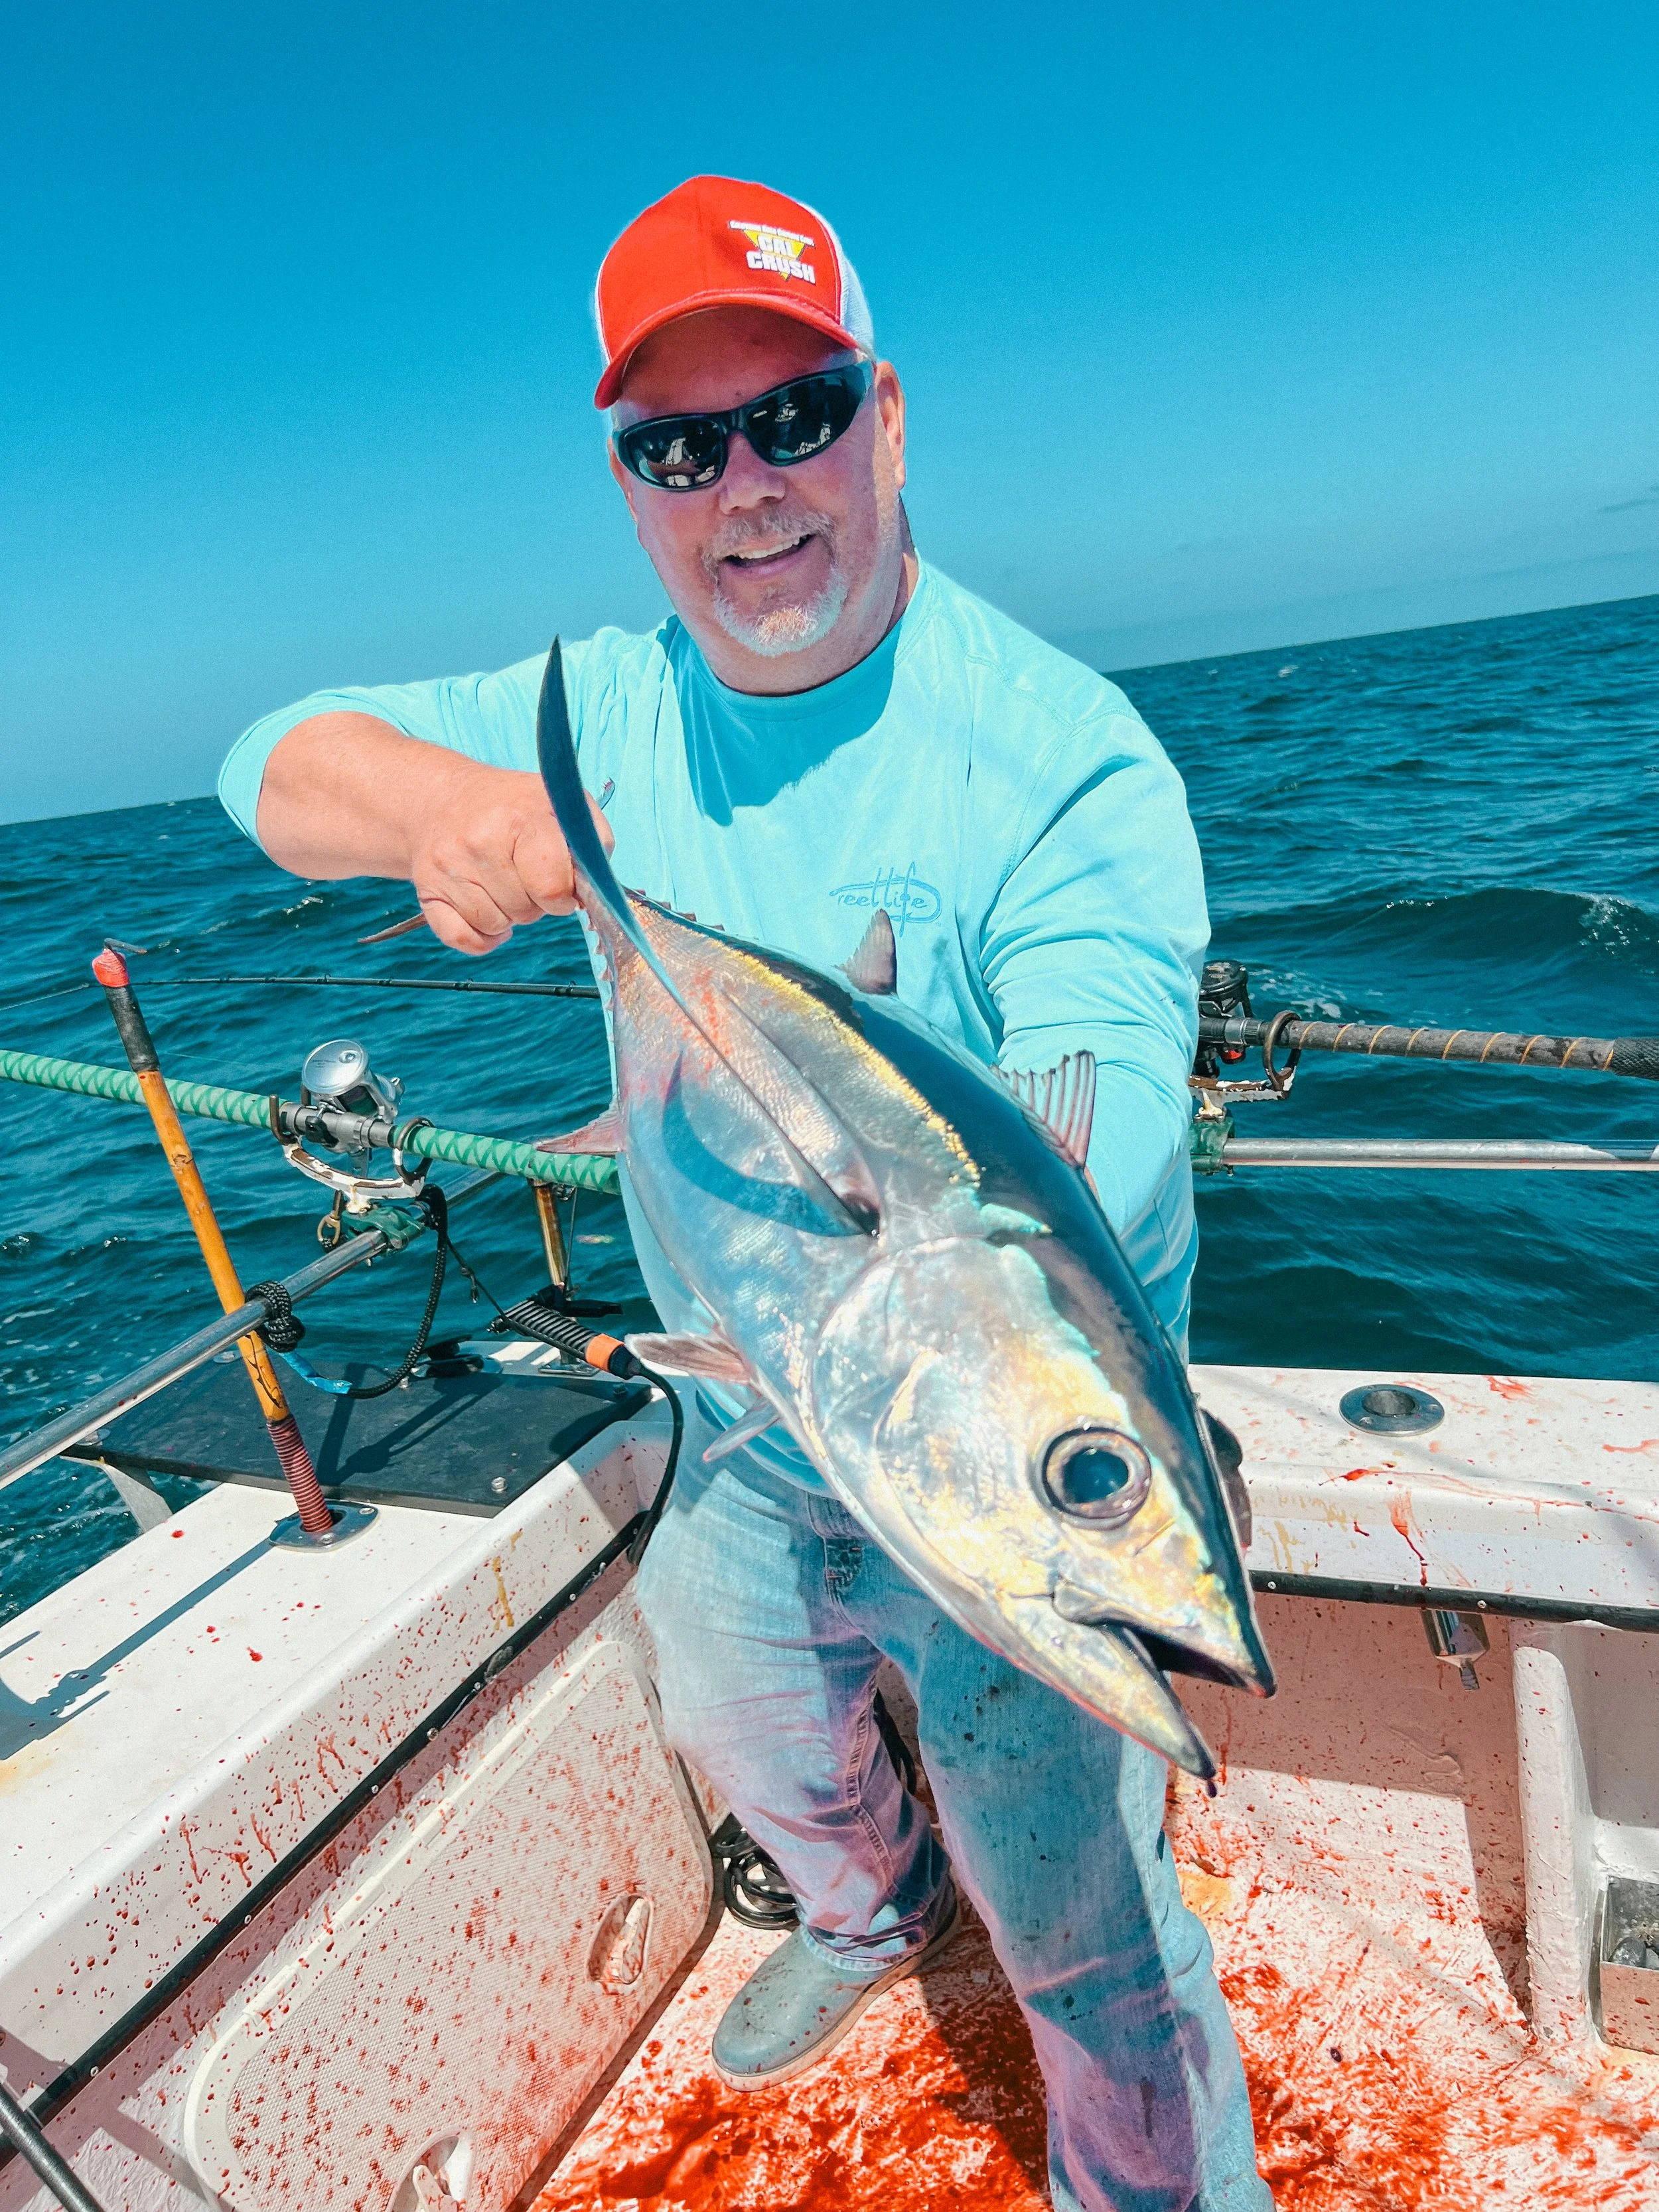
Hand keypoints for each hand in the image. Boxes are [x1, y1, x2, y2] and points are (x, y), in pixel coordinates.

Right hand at [410, 763, 613, 955]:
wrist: (442, 800)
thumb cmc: (512, 807)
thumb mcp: (561, 805)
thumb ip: (592, 842)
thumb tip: (595, 890)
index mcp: (519, 817)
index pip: (553, 887)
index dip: (564, 895)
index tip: (560, 883)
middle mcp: (478, 841)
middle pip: (526, 911)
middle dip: (535, 901)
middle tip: (525, 874)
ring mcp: (448, 867)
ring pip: (496, 926)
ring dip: (508, 915)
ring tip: (503, 882)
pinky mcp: (426, 891)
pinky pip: (463, 939)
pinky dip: (481, 937)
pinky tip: (487, 911)